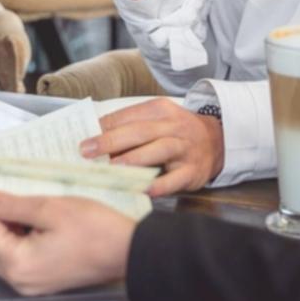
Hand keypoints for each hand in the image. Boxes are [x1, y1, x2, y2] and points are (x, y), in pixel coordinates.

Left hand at [0, 189, 133, 295]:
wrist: (129, 252)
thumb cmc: (96, 229)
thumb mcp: (48, 208)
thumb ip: (6, 204)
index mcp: (18, 263)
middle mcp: (19, 280)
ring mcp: (30, 283)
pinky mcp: (40, 280)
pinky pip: (12, 258)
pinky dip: (6, 238)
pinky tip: (13, 218)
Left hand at [82, 98, 223, 196]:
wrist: (216, 142)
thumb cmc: (176, 133)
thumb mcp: (157, 120)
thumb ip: (130, 127)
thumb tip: (94, 139)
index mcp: (160, 110)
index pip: (128, 116)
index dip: (104, 128)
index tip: (83, 139)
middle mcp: (173, 127)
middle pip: (140, 131)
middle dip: (111, 141)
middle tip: (87, 151)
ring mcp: (184, 149)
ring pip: (158, 150)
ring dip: (133, 160)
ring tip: (111, 168)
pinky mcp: (192, 171)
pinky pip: (174, 179)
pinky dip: (159, 185)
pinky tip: (143, 189)